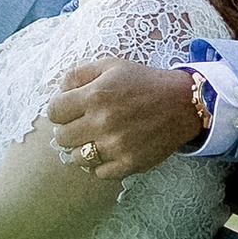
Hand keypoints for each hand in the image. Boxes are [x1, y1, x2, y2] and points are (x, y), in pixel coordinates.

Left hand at [45, 57, 206, 182]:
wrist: (183, 103)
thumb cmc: (145, 82)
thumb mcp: (111, 66)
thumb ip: (79, 73)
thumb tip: (59, 90)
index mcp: (95, 95)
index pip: (54, 112)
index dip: (59, 111)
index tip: (70, 111)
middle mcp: (102, 121)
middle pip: (62, 137)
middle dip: (69, 130)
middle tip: (83, 126)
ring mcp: (115, 145)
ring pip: (77, 158)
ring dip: (82, 149)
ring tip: (95, 140)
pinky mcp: (129, 163)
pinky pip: (99, 173)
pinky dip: (101, 165)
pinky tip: (110, 152)